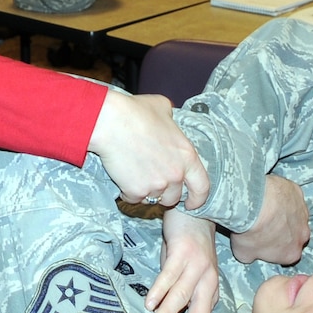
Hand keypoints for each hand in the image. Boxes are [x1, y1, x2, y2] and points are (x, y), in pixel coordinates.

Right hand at [89, 89, 210, 208]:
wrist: (110, 122)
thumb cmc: (135, 112)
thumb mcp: (162, 108)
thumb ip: (171, 121)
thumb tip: (168, 120)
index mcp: (187, 156)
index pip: (202, 187)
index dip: (198, 199)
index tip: (190, 203)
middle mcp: (176, 174)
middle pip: (174, 197)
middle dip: (164, 192)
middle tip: (151, 181)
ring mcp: (157, 185)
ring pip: (153, 199)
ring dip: (146, 192)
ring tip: (135, 175)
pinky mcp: (137, 191)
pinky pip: (134, 198)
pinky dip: (128, 192)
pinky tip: (123, 177)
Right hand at [147, 207, 219, 312]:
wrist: (195, 208)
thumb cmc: (188, 245)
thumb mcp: (190, 272)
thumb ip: (181, 291)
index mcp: (210, 289)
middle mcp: (208, 281)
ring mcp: (197, 266)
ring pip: (181, 298)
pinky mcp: (183, 252)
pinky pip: (170, 276)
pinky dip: (159, 291)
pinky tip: (148, 302)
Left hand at [230, 175, 308, 264]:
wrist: (252, 203)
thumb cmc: (248, 231)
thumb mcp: (243, 254)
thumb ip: (252, 256)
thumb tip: (250, 254)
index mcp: (292, 254)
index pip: (286, 255)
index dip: (274, 250)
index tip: (262, 243)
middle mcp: (303, 235)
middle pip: (294, 235)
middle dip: (282, 232)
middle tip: (264, 225)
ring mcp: (303, 213)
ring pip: (295, 215)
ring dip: (283, 214)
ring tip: (264, 209)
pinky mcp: (298, 193)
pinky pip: (291, 196)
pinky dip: (282, 197)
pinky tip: (267, 195)